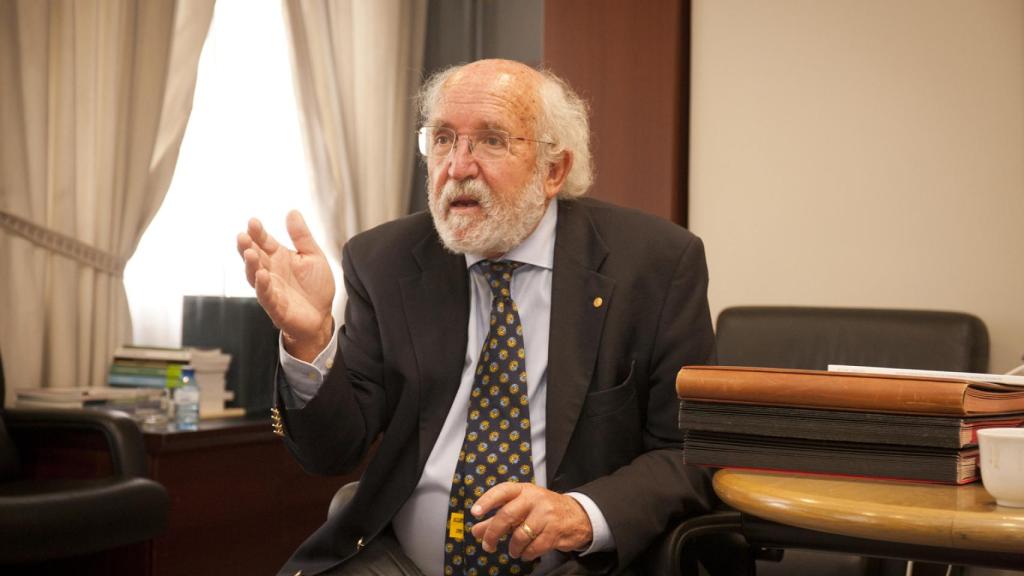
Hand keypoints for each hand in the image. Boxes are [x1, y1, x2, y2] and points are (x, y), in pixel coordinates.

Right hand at [236, 210, 334, 360]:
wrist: (322, 315)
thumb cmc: (315, 287)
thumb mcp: (313, 256)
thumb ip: (302, 236)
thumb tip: (292, 212)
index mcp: (279, 257)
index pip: (264, 241)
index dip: (258, 232)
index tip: (253, 222)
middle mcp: (271, 271)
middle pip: (254, 257)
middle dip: (247, 246)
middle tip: (242, 236)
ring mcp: (270, 288)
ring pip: (254, 276)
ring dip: (250, 264)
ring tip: (249, 252)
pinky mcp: (275, 306)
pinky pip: (266, 295)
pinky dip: (262, 286)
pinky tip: (262, 275)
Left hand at [469, 482, 592, 560]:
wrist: (577, 515)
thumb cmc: (543, 510)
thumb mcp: (521, 509)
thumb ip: (497, 519)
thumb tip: (475, 531)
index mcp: (524, 490)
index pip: (502, 491)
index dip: (487, 501)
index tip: (474, 513)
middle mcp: (535, 498)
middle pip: (507, 515)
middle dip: (493, 533)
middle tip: (488, 545)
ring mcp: (546, 514)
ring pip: (520, 534)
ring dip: (513, 547)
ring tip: (513, 551)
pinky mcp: (555, 530)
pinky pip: (534, 547)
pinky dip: (527, 553)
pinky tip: (526, 553)